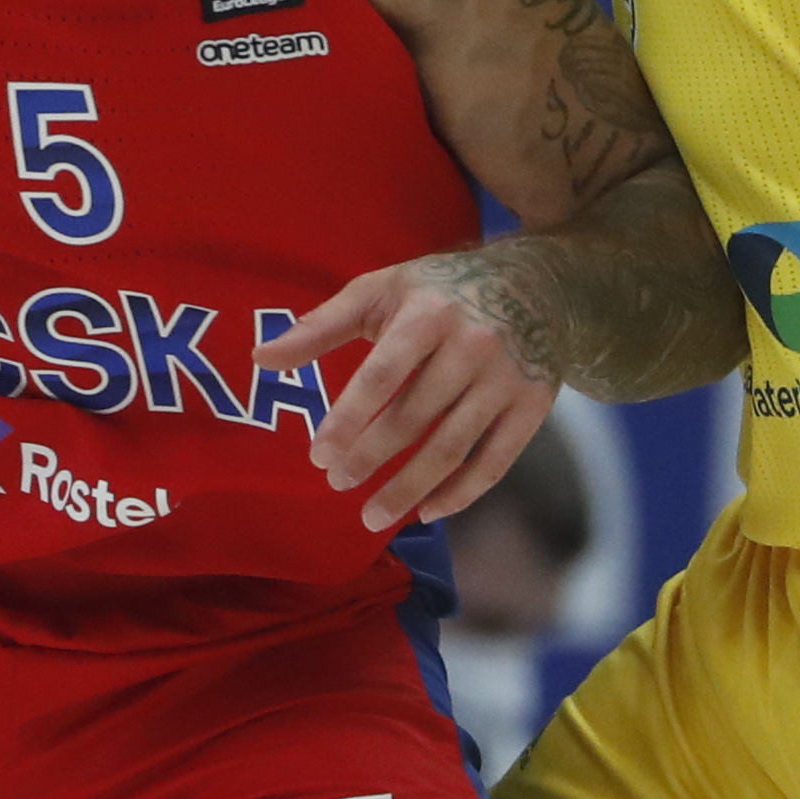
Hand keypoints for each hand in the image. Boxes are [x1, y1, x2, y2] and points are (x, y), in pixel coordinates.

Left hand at [262, 251, 558, 532]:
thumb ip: (321, 325)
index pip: (381, 376)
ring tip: (372, 516)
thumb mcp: (381, 289)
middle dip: (370, 458)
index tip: (318, 457)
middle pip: (414, 417)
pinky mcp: (533, 406)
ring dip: (409, 489)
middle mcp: (473, 346)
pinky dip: (461, 494)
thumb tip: (260, 358)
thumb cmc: (442, 289)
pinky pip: (495, 462)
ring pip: (452, 448)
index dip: (347, 420)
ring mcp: (507, 379)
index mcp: (429, 314)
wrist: (540, 283)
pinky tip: (428, 511)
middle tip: (337, 485)